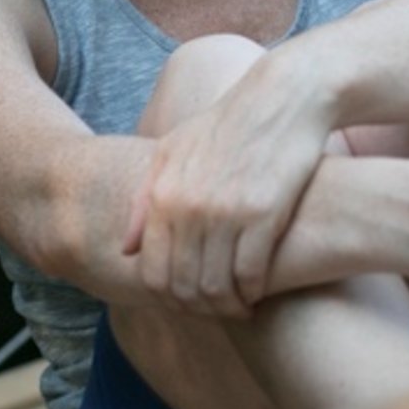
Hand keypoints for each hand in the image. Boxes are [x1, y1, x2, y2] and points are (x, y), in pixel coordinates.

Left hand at [122, 49, 334, 318]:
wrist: (283, 98)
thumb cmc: (229, 124)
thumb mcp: (174, 150)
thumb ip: (144, 199)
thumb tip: (126, 250)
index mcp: (162, 193)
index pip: (152, 272)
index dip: (168, 298)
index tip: (187, 302)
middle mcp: (188, 207)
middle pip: (184, 286)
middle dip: (199, 308)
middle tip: (216, 310)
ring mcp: (226, 212)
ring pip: (217, 286)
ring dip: (228, 306)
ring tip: (239, 306)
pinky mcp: (264, 214)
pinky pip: (250, 273)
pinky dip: (252, 291)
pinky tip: (258, 290)